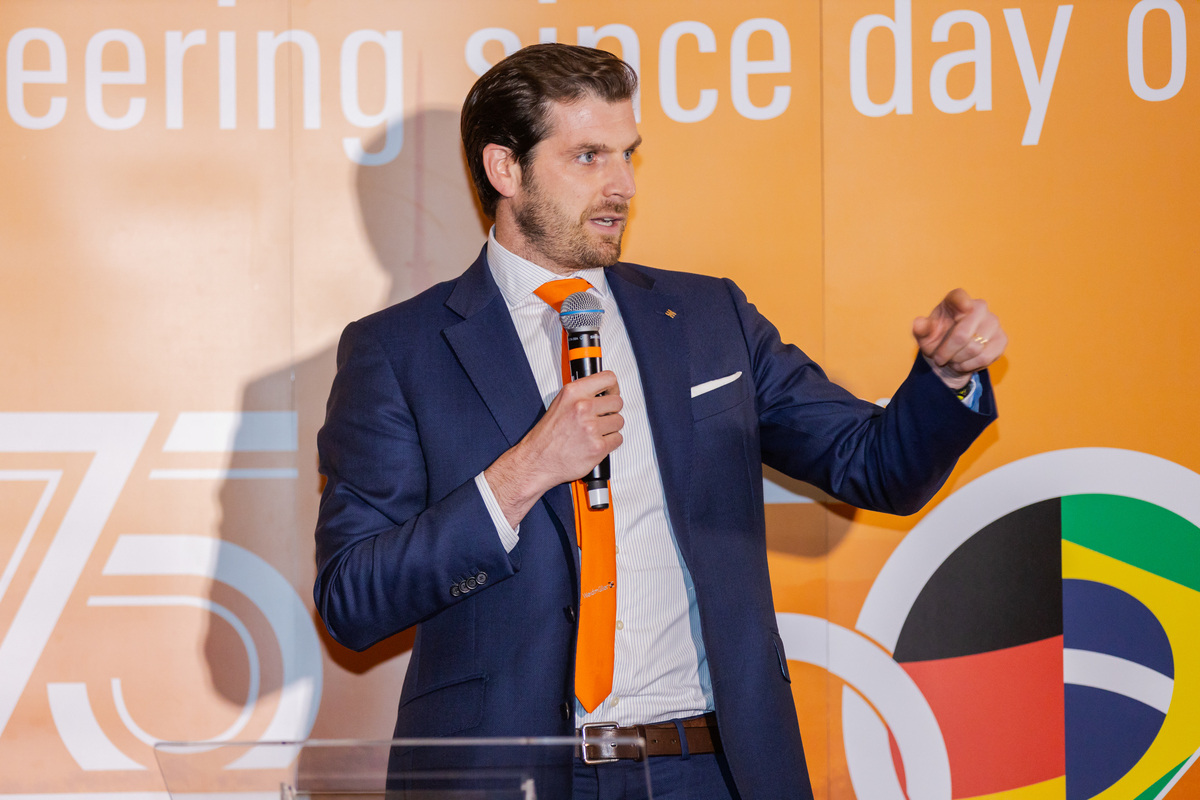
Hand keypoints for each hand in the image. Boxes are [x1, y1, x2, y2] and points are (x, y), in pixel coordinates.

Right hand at [485, 371, 623, 527]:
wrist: (537, 460)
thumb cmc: (547, 436)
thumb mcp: (560, 403)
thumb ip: (582, 394)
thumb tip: (603, 391)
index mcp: (573, 393)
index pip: (608, 378)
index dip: (613, 387)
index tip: (611, 394)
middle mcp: (582, 407)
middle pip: (617, 402)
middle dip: (612, 411)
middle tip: (602, 417)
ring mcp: (591, 428)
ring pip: (619, 421)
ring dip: (611, 428)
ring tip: (595, 432)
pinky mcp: (598, 447)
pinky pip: (618, 439)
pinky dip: (610, 443)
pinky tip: (596, 443)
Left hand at [912, 288, 1006, 390]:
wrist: (951, 355)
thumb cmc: (937, 339)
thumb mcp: (924, 335)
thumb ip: (921, 328)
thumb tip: (919, 324)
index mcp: (956, 300)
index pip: (959, 297)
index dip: (962, 303)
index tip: (964, 309)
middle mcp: (979, 306)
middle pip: (963, 334)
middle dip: (947, 351)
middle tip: (939, 358)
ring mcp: (993, 322)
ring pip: (975, 348)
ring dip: (958, 360)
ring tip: (952, 360)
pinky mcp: (1002, 339)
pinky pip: (986, 357)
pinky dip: (971, 365)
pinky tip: (964, 364)